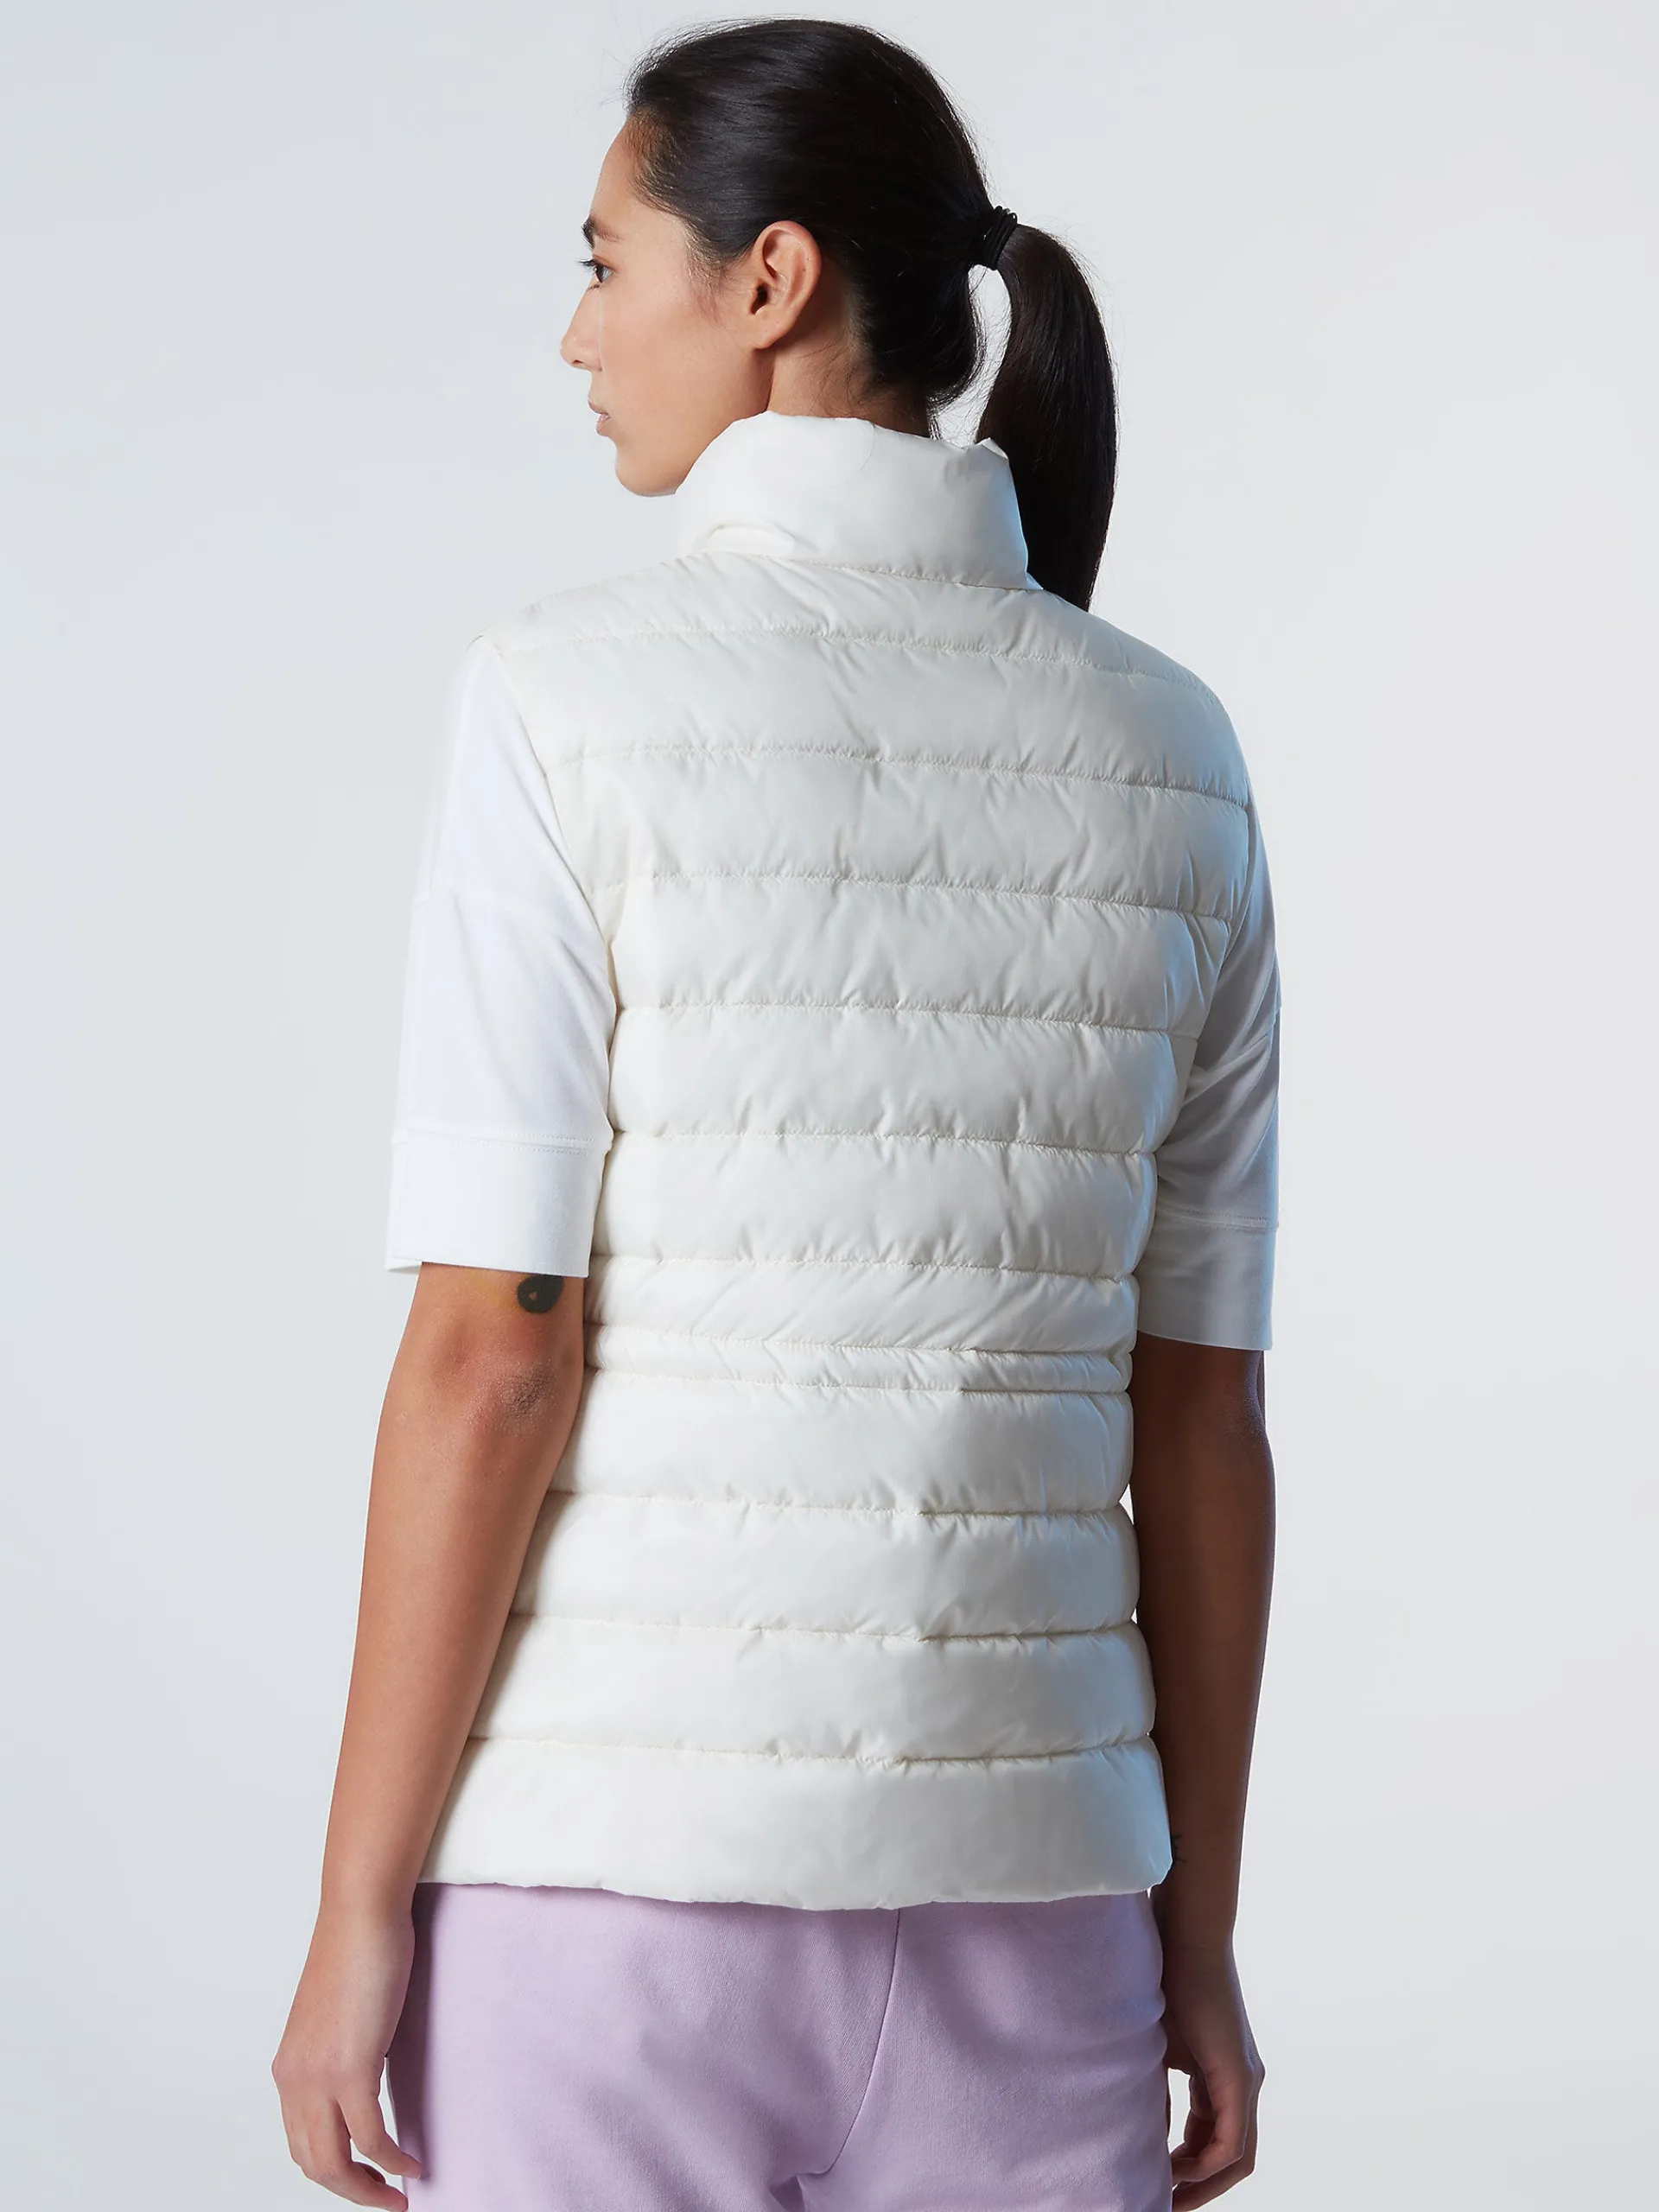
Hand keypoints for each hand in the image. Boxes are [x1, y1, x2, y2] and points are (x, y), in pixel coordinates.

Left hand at [272, 1903, 424, 2205]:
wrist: (361, 1912)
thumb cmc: (359, 1948)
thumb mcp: (339, 2015)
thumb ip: (343, 2050)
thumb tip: (367, 2073)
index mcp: (289, 2068)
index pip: (301, 2142)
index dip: (333, 2169)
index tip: (366, 2177)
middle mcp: (294, 2079)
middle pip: (314, 2163)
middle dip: (350, 2191)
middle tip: (386, 2198)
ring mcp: (319, 2077)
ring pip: (334, 2164)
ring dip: (367, 2188)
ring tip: (399, 2193)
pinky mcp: (351, 2068)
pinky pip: (370, 2137)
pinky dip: (392, 2159)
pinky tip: (412, 2163)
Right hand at [1159, 1935, 1263, 2205]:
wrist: (1185, 1935)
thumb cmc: (1163, 1977)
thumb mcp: (1154, 2044)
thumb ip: (1153, 2084)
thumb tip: (1135, 2126)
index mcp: (1221, 2076)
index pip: (1213, 2141)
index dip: (1187, 2170)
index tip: (1156, 2182)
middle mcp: (1243, 2083)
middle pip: (1230, 2158)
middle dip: (1197, 2187)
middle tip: (1162, 2203)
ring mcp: (1246, 2080)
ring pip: (1236, 2156)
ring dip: (1203, 2183)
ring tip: (1167, 2197)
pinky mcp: (1241, 2076)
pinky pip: (1234, 2142)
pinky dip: (1208, 2165)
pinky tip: (1177, 2171)